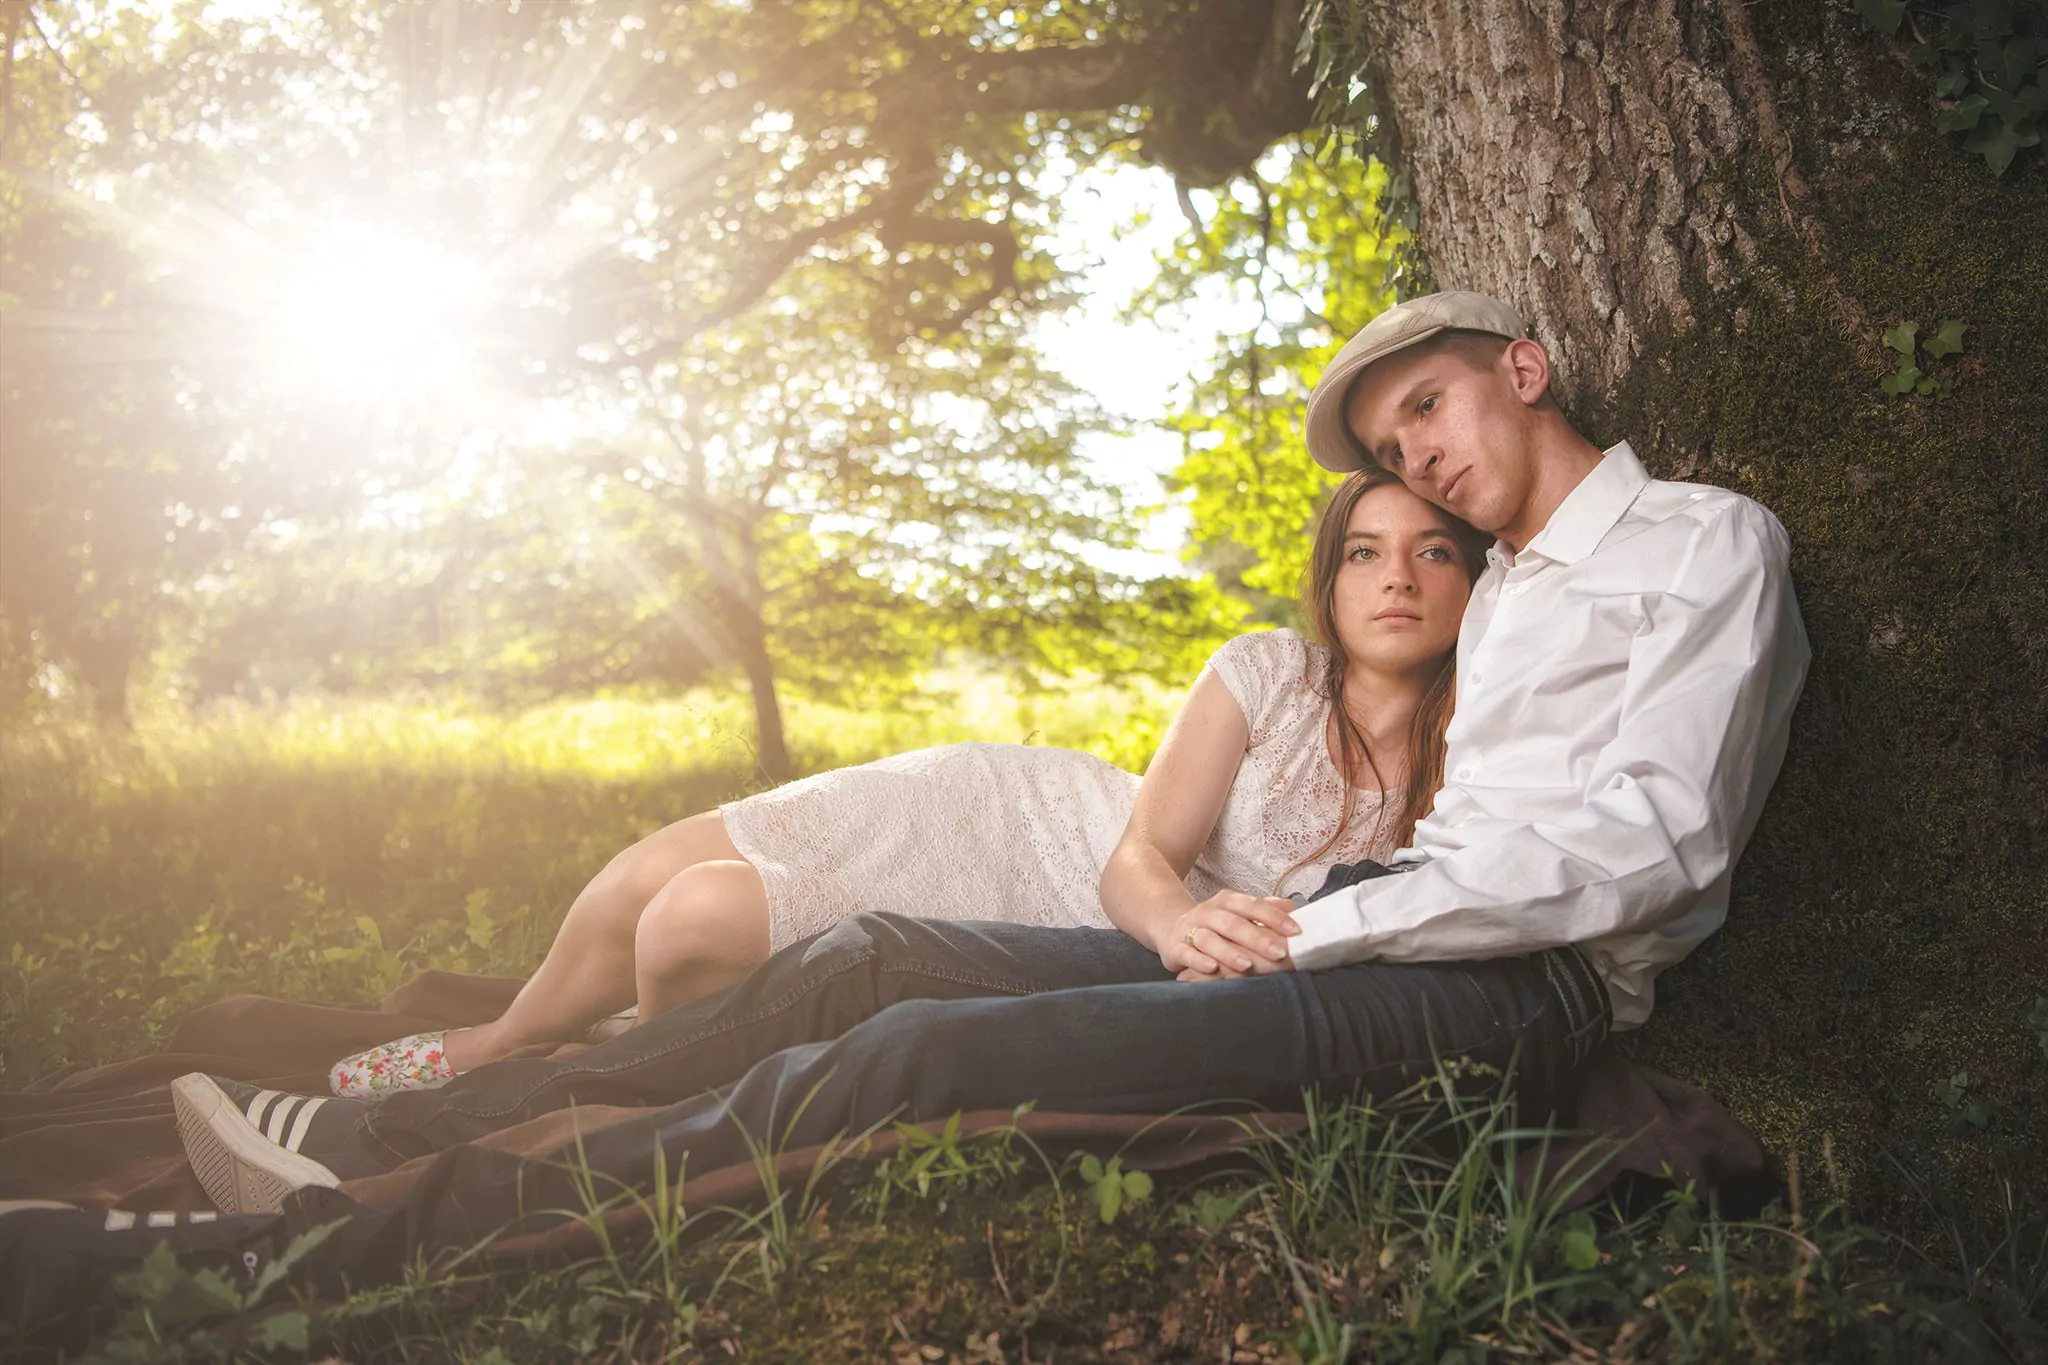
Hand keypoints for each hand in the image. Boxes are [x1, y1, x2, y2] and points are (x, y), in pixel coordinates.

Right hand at [1159, 890, 1298, 979]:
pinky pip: (1186, 953)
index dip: (1274, 917)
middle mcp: (1208, 912)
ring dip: (1228, 952)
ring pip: (1209, 938)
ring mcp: (1191, 929)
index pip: (1253, 905)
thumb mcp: (1239, 912)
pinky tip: (1212, 968)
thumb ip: (1265, 910)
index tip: (1295, 930)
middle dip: (1257, 938)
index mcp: (1228, 902)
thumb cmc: (1216, 924)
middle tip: (1280, 952)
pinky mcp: (1175, 946)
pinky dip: (1198, 960)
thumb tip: (1294, 908)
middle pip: (1233, 923)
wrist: (1170, 927)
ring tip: (1247, 965)